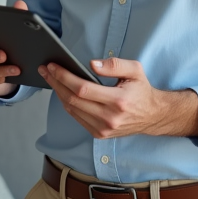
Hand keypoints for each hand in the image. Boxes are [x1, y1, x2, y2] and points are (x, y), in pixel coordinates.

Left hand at [39, 57, 197, 138]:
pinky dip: (67, 103)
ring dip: (58, 93)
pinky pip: (76, 117)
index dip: (64, 77)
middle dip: (56, 82)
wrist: (152, 116)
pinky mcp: (99, 134)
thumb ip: (114, 65)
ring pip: (72, 109)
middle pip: (73, 99)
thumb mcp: (135, 70)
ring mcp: (103, 129)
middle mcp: (109, 118)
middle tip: (45, 69)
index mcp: (118, 101)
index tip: (53, 66)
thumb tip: (91, 64)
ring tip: (50, 78)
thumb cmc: (141, 90)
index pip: (83, 88)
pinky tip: (62, 91)